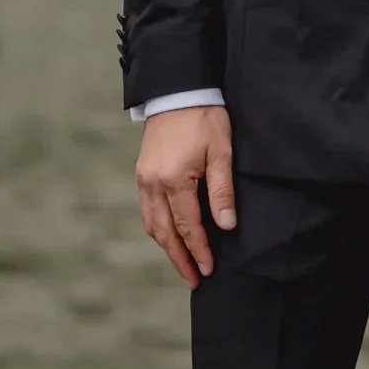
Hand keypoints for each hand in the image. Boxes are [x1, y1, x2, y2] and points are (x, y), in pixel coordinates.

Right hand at [135, 105, 236, 286]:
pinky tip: (169, 235)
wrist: (178, 89)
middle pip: (165, 233)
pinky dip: (158, 228)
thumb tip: (226, 225)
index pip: (188, 226)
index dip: (199, 251)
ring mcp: (144, 179)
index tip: (208, 270)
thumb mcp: (221, 151)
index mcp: (174, 180)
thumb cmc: (204, 117)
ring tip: (183, 263)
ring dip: (167, 246)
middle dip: (180, 258)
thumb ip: (222, 190)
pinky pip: (147, 210)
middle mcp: (153, 184)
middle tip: (194, 279)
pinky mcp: (142, 173)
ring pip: (152, 224)